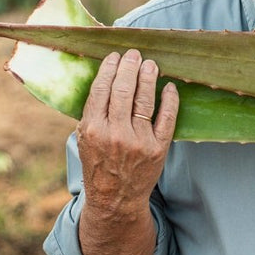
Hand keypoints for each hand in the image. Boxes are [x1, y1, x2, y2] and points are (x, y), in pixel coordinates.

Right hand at [78, 49, 178, 217]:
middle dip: (130, 68)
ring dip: (148, 78)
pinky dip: (170, 100)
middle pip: (123, 91)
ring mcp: (138, 141)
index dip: (110, 69)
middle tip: (135, 54)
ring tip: (151, 64)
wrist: (115, 199)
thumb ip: (92, 112)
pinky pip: (166, 118)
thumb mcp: (84, 139)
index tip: (115, 56)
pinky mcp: (158, 148)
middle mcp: (115, 134)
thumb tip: (105, 77)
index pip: (101, 90)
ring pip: (144, 101)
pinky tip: (169, 87)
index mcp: (92, 129)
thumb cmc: (98, 164)